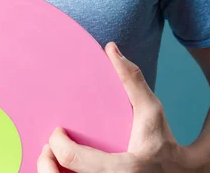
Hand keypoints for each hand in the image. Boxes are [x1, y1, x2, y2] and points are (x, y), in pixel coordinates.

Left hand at [37, 42, 193, 171]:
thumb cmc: (162, 141)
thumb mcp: (151, 110)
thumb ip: (131, 80)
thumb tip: (110, 48)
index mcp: (123, 169)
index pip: (75, 160)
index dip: (58, 144)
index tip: (56, 132)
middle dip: (47, 166)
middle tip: (46, 150)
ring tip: (51, 161)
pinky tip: (63, 171)